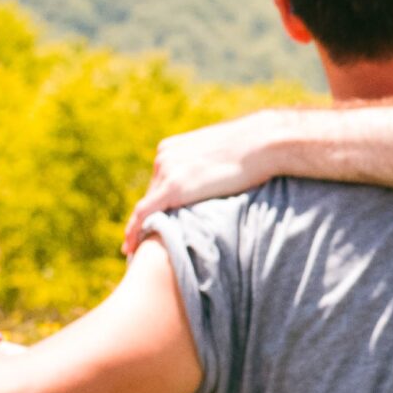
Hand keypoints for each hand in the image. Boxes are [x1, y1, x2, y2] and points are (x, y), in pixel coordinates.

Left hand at [123, 114, 274, 250]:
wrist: (263, 142)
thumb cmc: (255, 147)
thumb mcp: (222, 154)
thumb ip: (208, 166)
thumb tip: (216, 181)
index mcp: (173, 147)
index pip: (161, 180)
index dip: (157, 203)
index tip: (152, 221)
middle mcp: (163, 157)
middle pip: (153, 194)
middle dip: (151, 217)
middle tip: (142, 243)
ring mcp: (167, 170)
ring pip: (149, 206)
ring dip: (143, 227)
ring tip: (136, 250)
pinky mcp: (174, 187)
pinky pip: (144, 213)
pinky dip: (134, 230)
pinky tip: (129, 248)